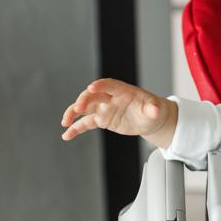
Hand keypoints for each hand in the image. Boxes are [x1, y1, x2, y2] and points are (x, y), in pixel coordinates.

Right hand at [60, 78, 176, 147]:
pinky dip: (76, 128)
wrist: (149, 118)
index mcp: (122, 91)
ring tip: (65, 122)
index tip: (91, 87)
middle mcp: (110, 98)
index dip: (100, 85)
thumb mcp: (154, 109)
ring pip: (85, 108)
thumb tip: (155, 110)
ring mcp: (104, 108)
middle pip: (92, 96)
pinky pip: (86, 123)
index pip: (109, 85)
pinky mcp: (101, 119)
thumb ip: (152, 108)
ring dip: (73, 113)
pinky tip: (67, 135)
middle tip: (78, 108)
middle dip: (83, 100)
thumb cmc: (151, 110)